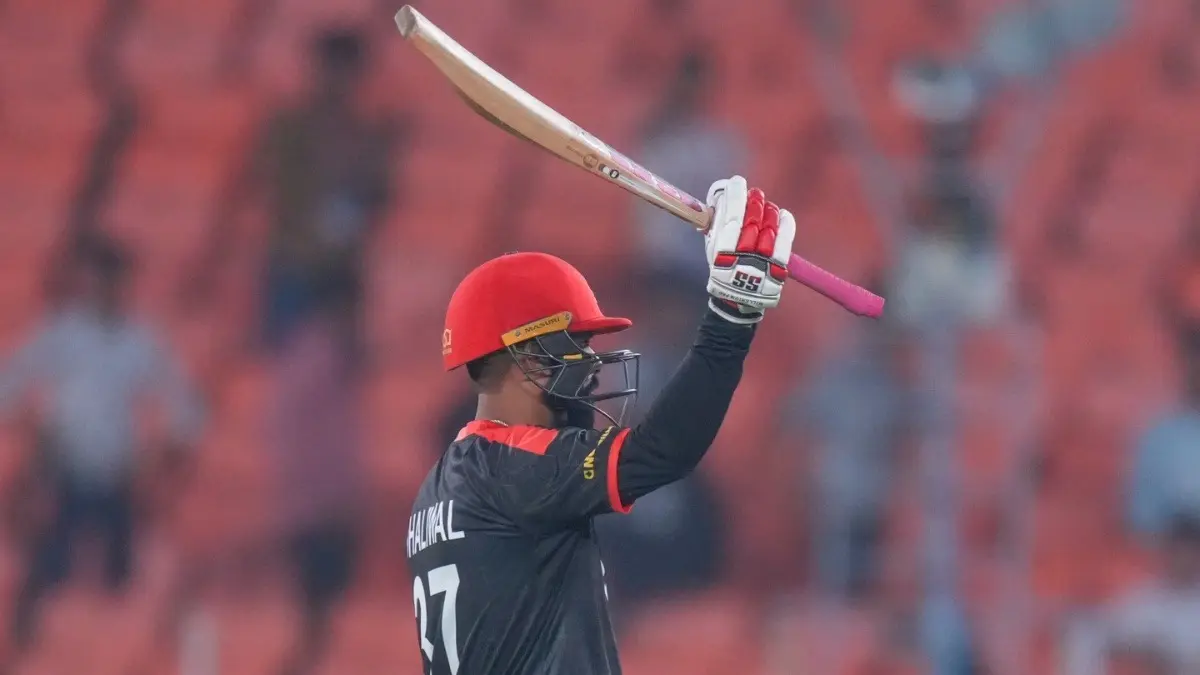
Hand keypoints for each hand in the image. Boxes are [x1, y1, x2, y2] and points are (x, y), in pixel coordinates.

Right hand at [704, 176, 795, 323]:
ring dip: (768, 210)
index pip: (731, 217)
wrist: (738, 302)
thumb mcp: (712, 251)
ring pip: (769, 228)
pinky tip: (782, 214)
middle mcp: (743, 256)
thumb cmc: (724, 269)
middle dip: (753, 200)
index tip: (736, 182)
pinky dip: (785, 224)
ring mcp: (762, 262)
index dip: (735, 196)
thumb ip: (715, 226)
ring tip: (765, 204)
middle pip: (752, 220)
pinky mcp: (778, 267)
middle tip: (753, 193)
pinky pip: (785, 240)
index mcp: (722, 252)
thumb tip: (719, 199)